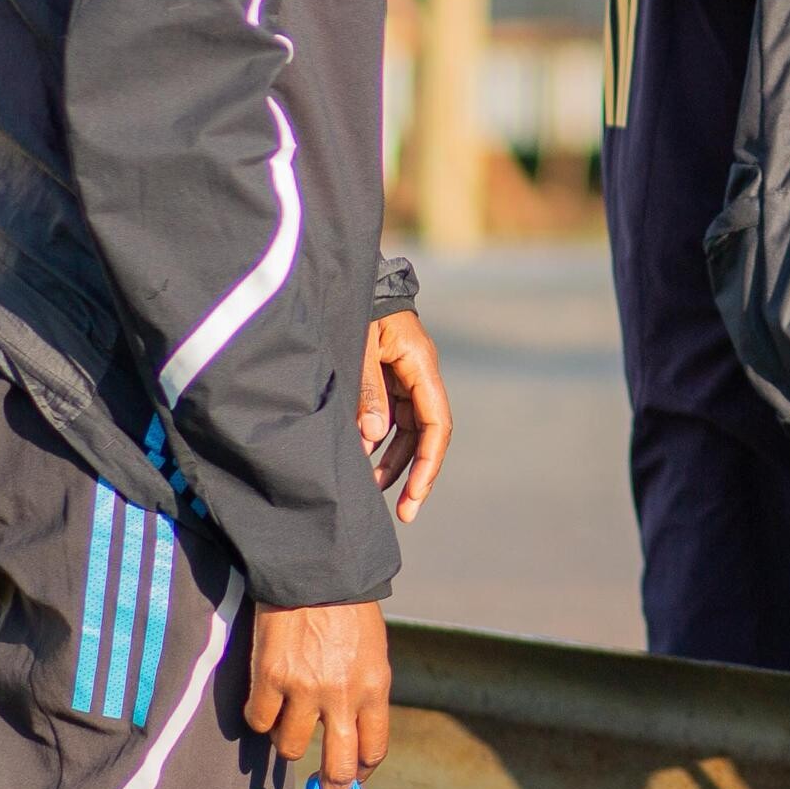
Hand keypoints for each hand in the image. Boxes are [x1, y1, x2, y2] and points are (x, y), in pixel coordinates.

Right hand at [245, 599, 390, 788]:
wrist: (315, 567)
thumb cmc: (347, 606)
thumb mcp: (371, 649)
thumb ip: (363, 690)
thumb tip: (350, 730)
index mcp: (375, 685)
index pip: (374, 749)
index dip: (362, 772)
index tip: (353, 779)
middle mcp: (343, 695)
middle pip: (339, 767)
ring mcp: (305, 689)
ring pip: (290, 748)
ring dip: (287, 741)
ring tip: (287, 721)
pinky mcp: (270, 678)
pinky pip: (258, 722)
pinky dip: (259, 717)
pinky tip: (263, 700)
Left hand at [356, 310, 451, 520]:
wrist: (353, 277)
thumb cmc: (359, 306)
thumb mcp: (360, 345)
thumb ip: (367, 390)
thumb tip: (372, 438)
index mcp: (420, 366)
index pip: (436, 426)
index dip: (428, 465)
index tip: (415, 497)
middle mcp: (419, 376)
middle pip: (427, 435)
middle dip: (415, 473)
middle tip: (403, 511)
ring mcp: (405, 378)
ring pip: (409, 431)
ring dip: (394, 461)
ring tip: (373, 488)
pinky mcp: (389, 378)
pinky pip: (392, 418)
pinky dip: (381, 441)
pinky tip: (364, 459)